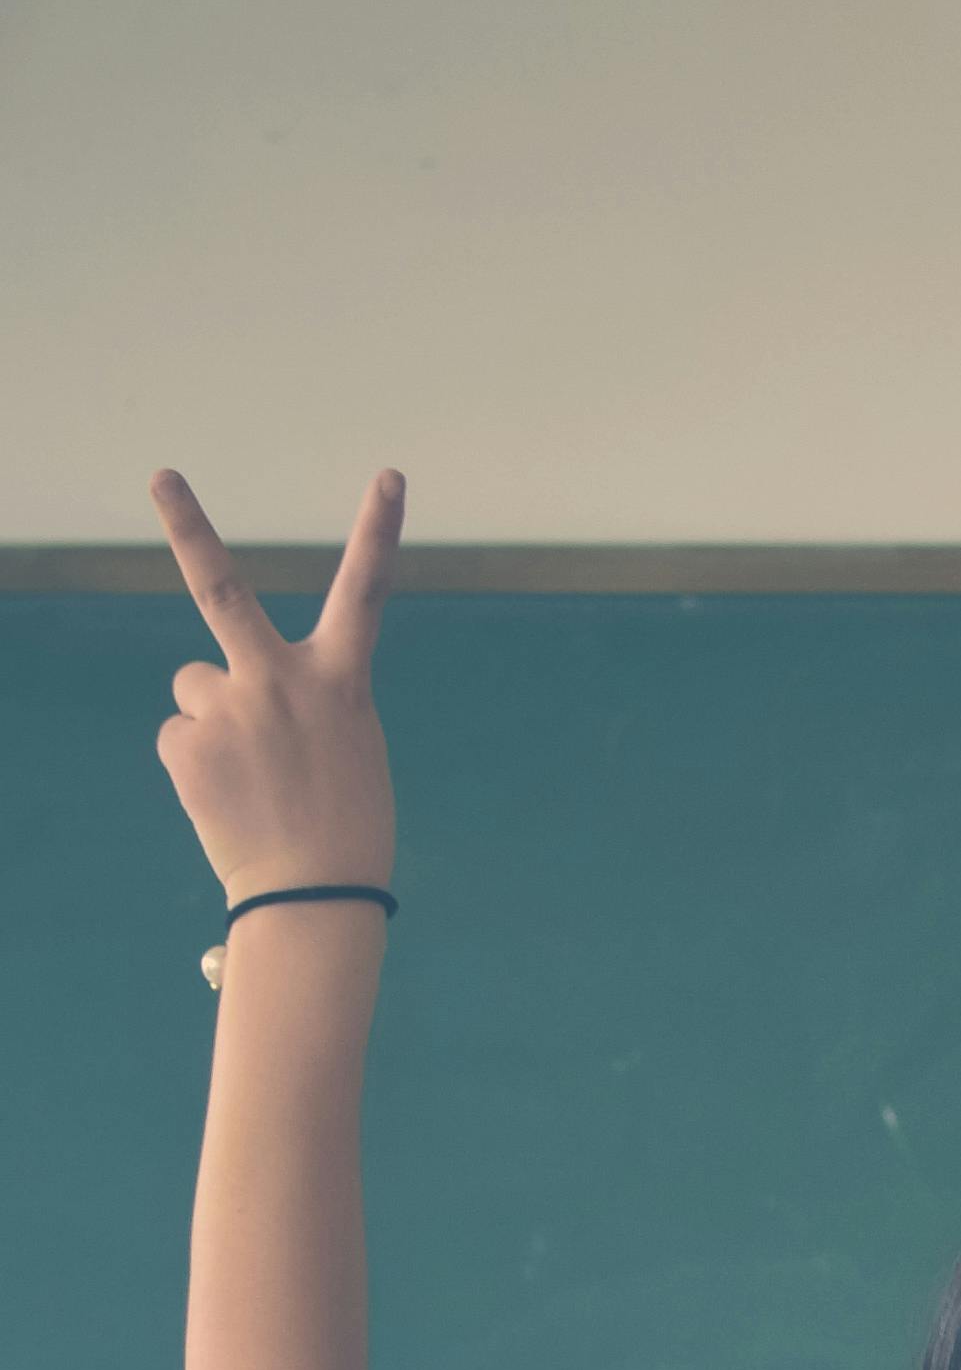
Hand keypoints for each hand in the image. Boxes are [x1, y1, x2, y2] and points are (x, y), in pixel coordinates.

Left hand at [151, 467, 403, 904]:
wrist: (313, 895)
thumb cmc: (344, 825)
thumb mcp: (343, 747)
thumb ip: (294, 700)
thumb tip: (217, 690)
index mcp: (340, 680)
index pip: (367, 592)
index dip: (380, 531)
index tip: (389, 476)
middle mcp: (281, 680)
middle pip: (221, 586)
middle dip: (187, 524)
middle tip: (162, 475)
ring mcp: (229, 708)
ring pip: (196, 687)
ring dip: (213, 721)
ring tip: (246, 773)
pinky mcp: (186, 743)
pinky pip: (180, 736)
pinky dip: (198, 764)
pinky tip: (227, 795)